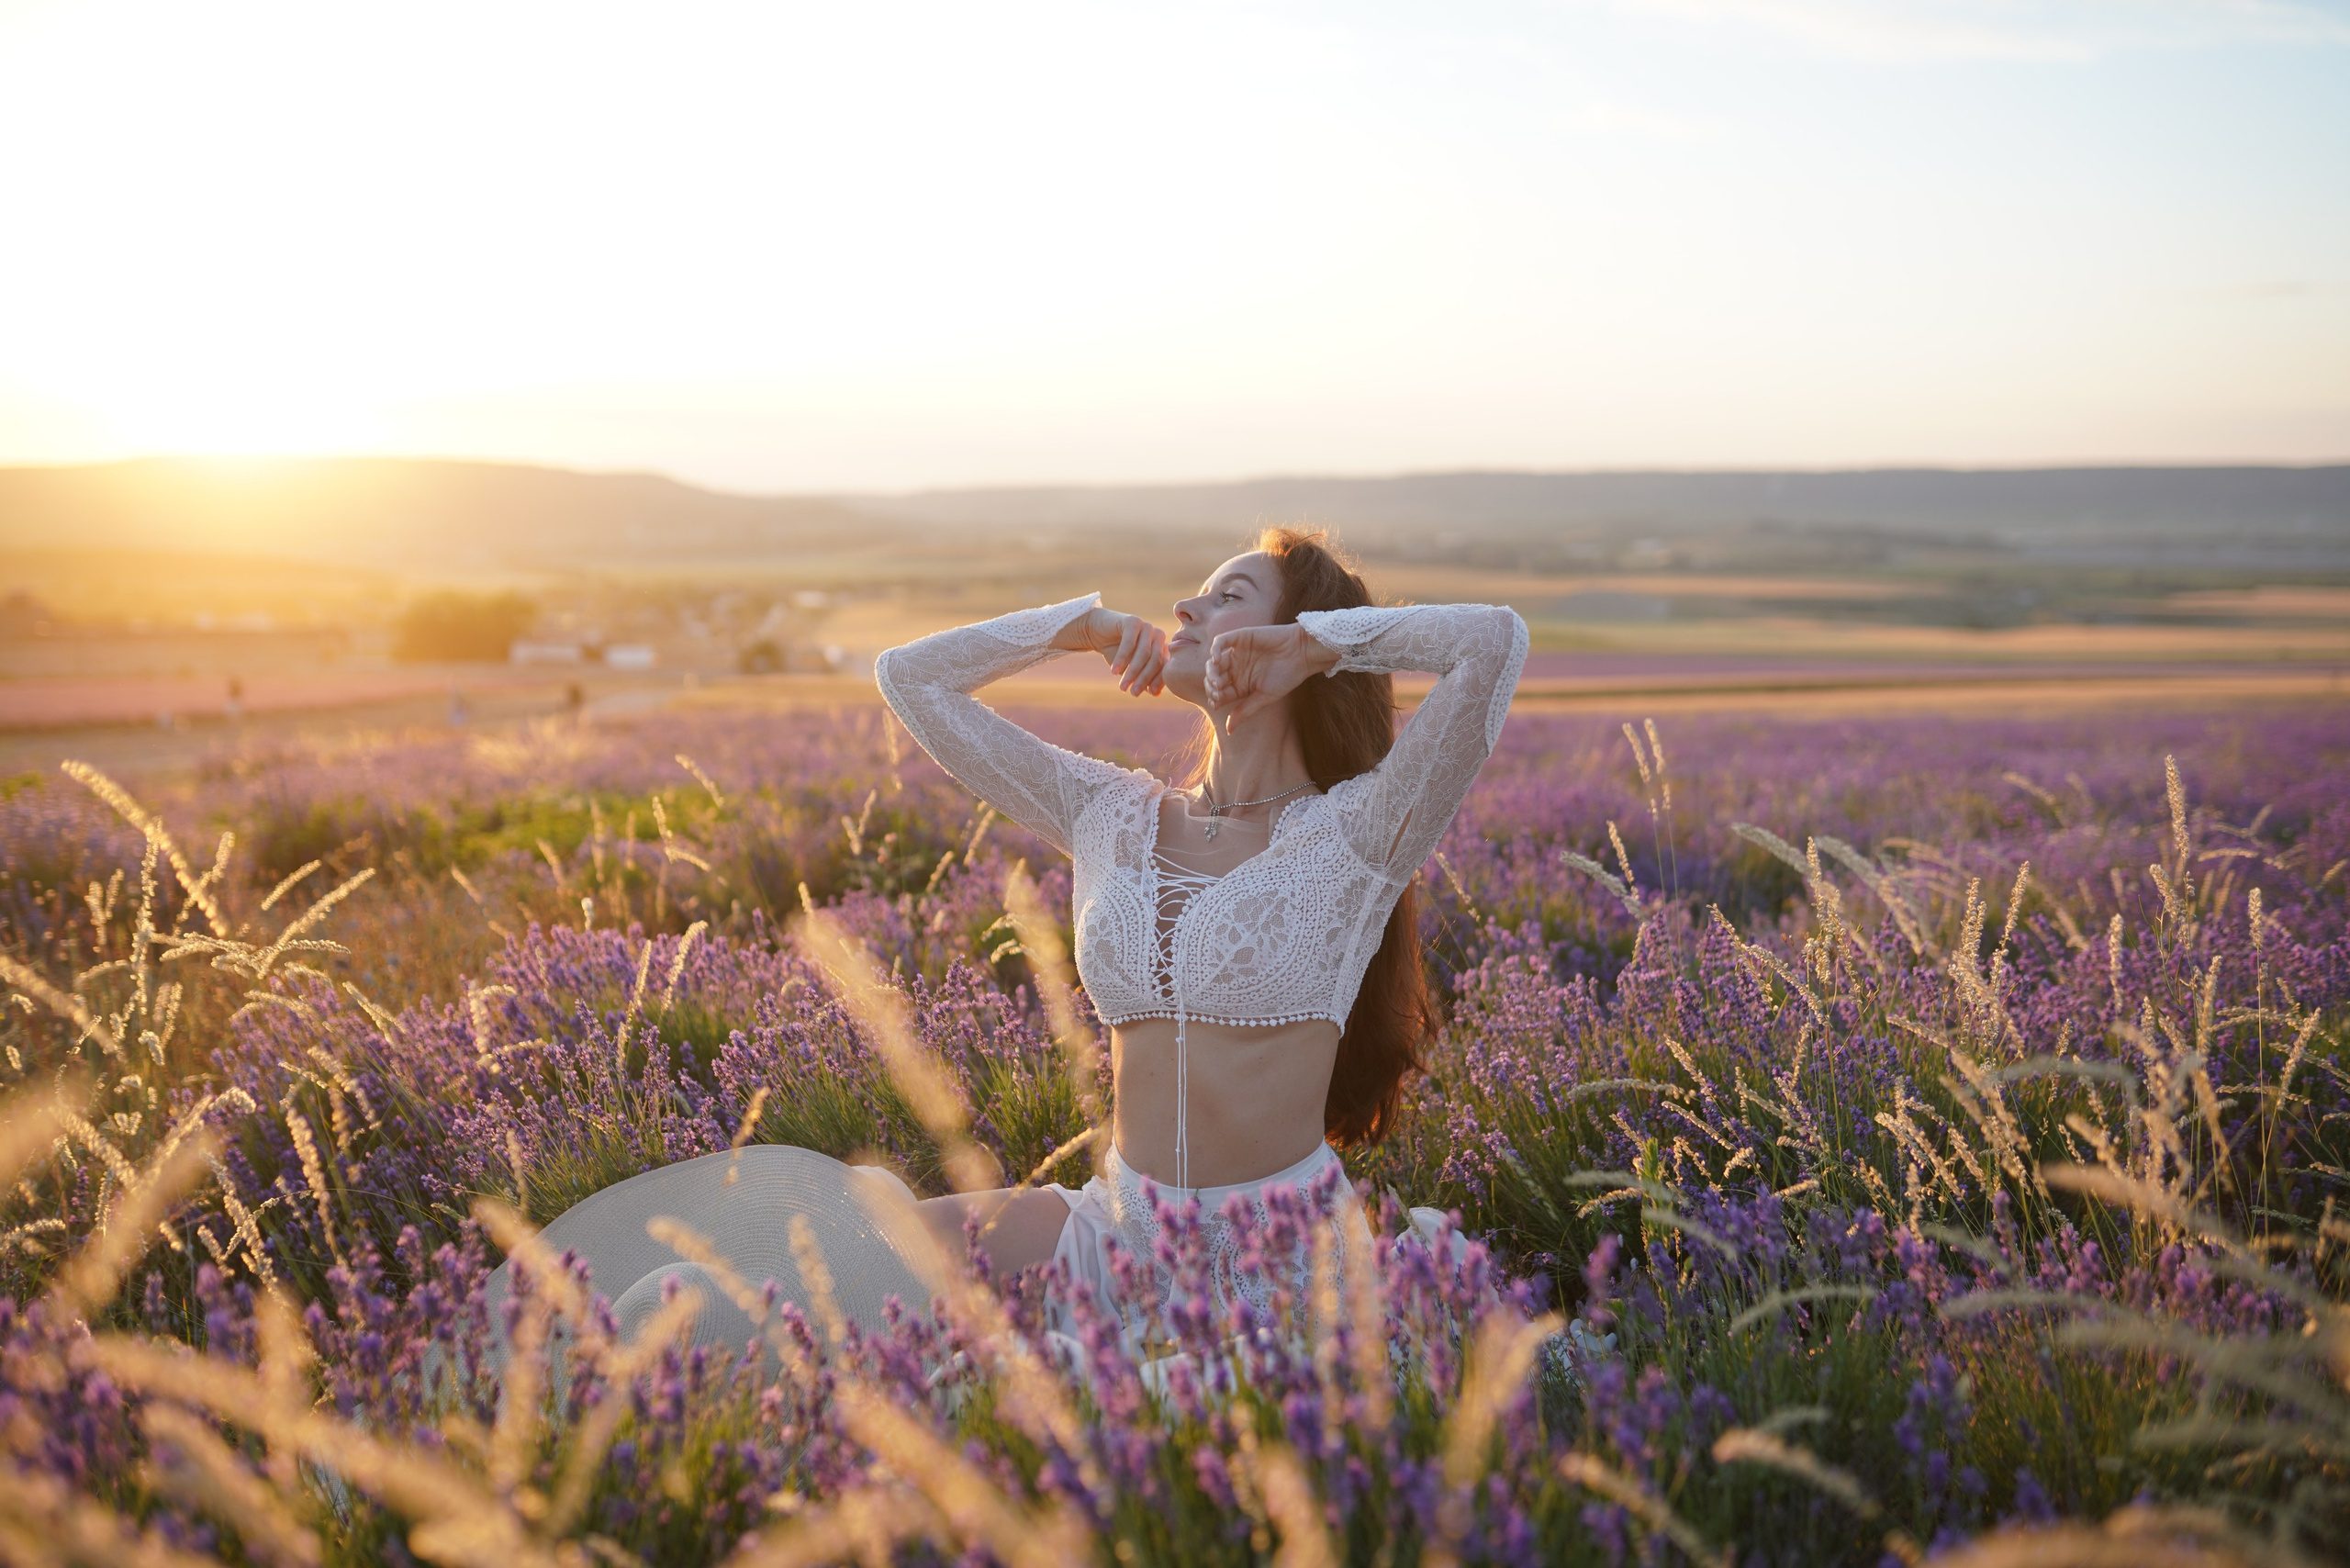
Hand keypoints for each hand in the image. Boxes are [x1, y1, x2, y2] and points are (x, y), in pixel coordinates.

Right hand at [1059, 606, 1168, 695]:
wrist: (1098, 633)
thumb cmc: (1117, 653)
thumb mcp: (1131, 669)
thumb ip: (1144, 680)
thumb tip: (1156, 693)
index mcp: (1162, 646)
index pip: (1165, 665)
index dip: (1158, 680)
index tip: (1150, 693)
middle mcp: (1158, 635)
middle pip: (1156, 660)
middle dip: (1144, 679)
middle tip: (1133, 693)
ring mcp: (1147, 627)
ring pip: (1144, 653)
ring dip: (1132, 672)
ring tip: (1122, 686)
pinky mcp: (1132, 621)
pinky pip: (1129, 643)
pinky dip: (1121, 659)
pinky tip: (1114, 672)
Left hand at [1204, 624, 1338, 728]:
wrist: (1302, 653)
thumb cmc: (1286, 677)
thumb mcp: (1264, 697)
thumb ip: (1245, 711)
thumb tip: (1229, 731)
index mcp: (1240, 684)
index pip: (1218, 692)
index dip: (1214, 697)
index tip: (1217, 702)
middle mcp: (1236, 668)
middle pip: (1213, 677)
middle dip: (1212, 686)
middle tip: (1219, 690)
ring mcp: (1237, 652)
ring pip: (1213, 661)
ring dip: (1211, 672)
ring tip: (1219, 681)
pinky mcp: (1240, 637)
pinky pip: (1220, 641)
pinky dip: (1215, 650)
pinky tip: (1216, 660)